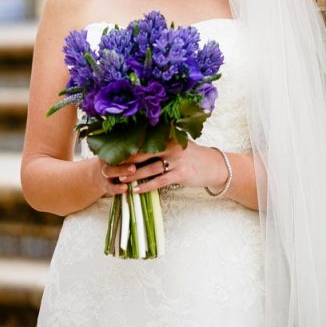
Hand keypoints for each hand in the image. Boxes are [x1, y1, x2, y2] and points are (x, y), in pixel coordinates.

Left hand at [97, 140, 228, 195]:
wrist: (214, 166)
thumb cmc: (193, 156)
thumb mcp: (179, 144)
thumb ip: (163, 143)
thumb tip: (141, 145)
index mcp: (169, 137)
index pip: (145, 141)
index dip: (129, 146)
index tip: (114, 151)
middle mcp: (172, 146)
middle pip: (144, 153)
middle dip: (127, 160)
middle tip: (112, 165)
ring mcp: (176, 160)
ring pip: (150, 168)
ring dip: (134, 175)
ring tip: (121, 180)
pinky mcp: (180, 174)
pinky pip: (159, 181)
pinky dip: (147, 185)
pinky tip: (136, 190)